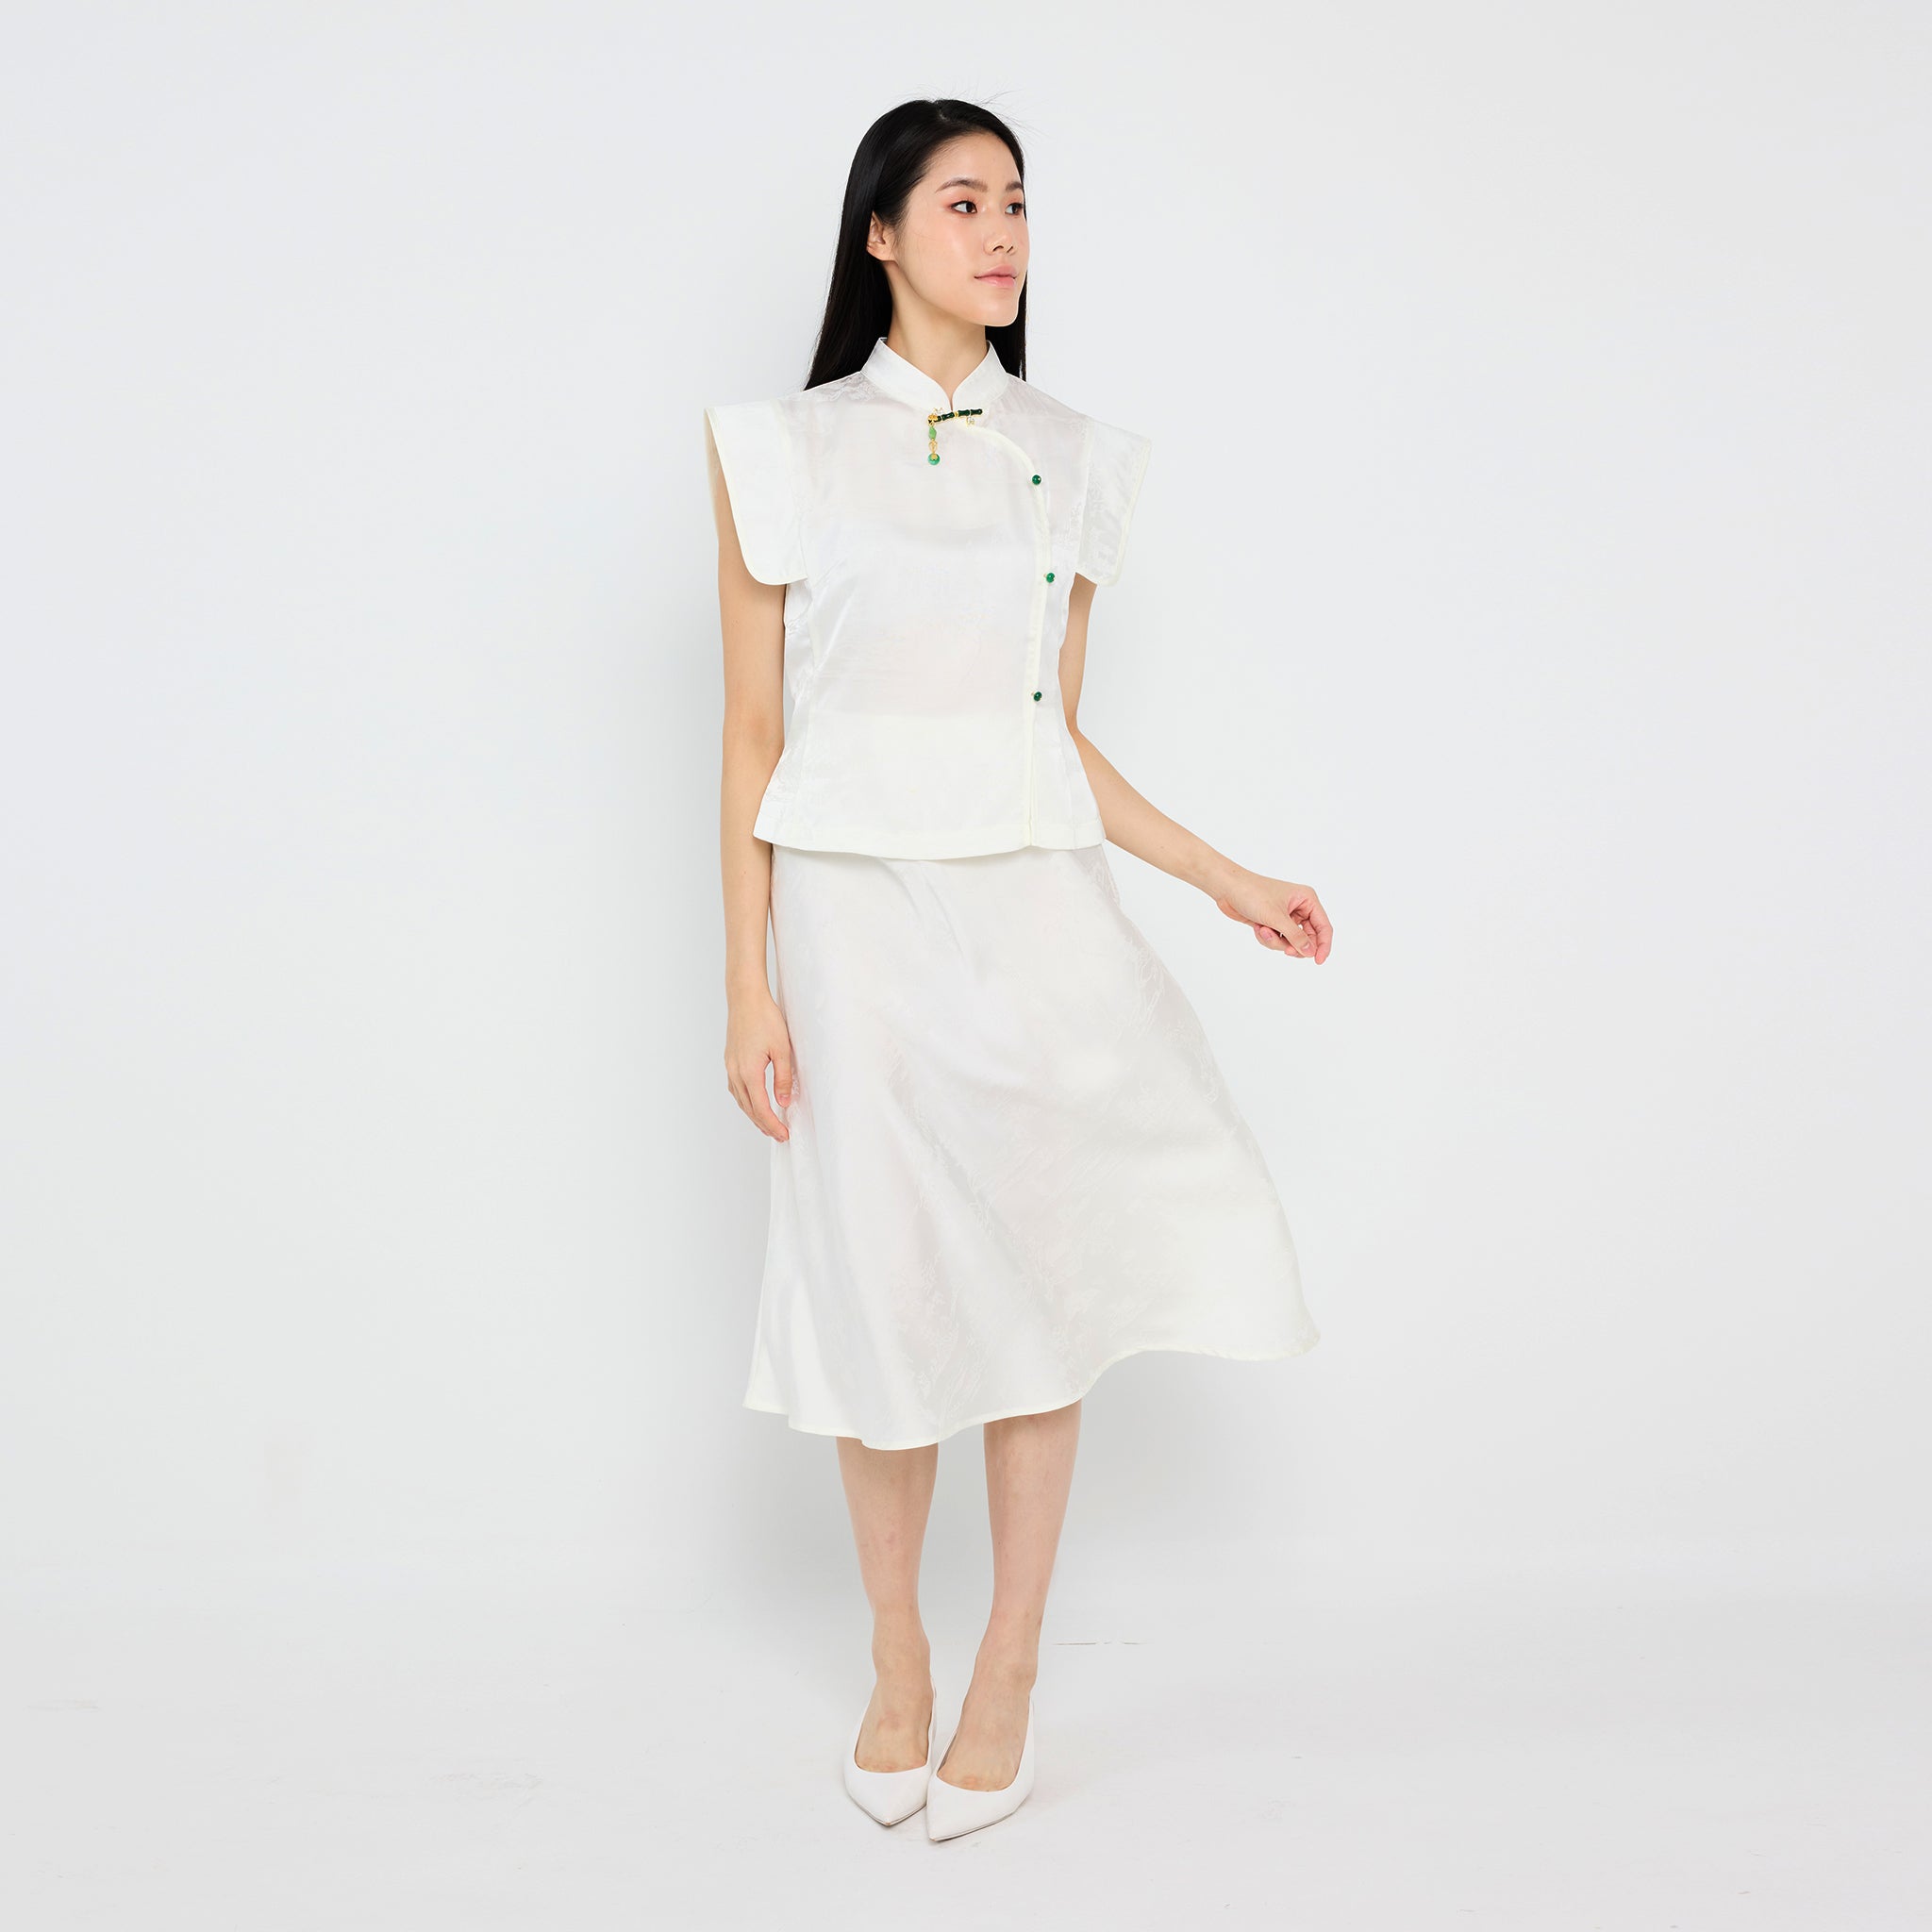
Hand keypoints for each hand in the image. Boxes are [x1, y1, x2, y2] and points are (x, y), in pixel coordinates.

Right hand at [725, 987, 795, 1139]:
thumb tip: (783, 1103)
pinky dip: (746, 1101)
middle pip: (749, 1108)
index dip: (773, 1124)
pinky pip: (736, 1089)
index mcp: (749, 1072)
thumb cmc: (765, 1018)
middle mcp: (735, 1072)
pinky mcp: (730, 1060)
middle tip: (779, 1135)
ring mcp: (730, 1067)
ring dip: (754, 1115)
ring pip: (740, 1100)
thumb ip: (783, 1078)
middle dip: (764, 1125)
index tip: (784, 1134)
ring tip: (768, 1125)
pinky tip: (753, 1102)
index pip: (761, 1108)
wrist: (745, 998)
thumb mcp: (782, 1049)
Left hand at [1213, 870, 1332, 962]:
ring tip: (1262, 930)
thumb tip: (1311, 952)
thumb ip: (1295, 936)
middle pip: (1308, 938)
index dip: (1323, 945)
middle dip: (1293, 945)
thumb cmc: (1252, 894)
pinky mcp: (1274, 923)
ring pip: (1291, 942)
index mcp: (1307, 899)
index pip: (1324, 927)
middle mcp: (1300, 908)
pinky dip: (1267, 939)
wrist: (1228, 889)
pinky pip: (1278, 940)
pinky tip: (1257, 928)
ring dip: (1276, 941)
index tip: (1318, 961)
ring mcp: (1286, 916)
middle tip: (1286, 951)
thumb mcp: (1276, 917)